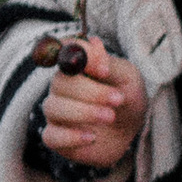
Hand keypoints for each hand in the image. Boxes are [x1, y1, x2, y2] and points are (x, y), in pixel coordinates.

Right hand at [42, 44, 147, 171]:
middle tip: (117, 99)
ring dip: (83, 112)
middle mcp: (61, 87)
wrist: (131, 130)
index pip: (63, 52)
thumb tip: (93, 44)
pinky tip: (91, 137)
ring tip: (110, 117)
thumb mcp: (127, 77)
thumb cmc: (127, 97)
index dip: (80, 59)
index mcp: (75, 66)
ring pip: (53, 108)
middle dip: (90, 92)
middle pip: (59, 83)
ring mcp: (56, 112)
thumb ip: (109, 62)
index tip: (104, 71)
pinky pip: (51, 136)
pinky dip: (70, 137)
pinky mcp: (56, 137)